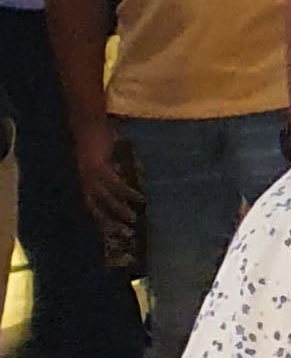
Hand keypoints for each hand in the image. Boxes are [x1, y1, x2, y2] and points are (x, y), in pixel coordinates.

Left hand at [73, 111, 139, 249]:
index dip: (102, 219)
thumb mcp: (102, 158)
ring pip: (105, 199)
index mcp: (83, 180)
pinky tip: (139, 199)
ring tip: (133, 221)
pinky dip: (127, 193)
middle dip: (108, 223)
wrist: (87, 122)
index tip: (115, 233)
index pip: (91, 205)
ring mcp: (91, 175)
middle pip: (95, 208)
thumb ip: (112, 170)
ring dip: (119, 211)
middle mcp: (84, 181)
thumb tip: (129, 179)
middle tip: (124, 235)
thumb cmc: (95, 137)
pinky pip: (115, 185)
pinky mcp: (100, 167)